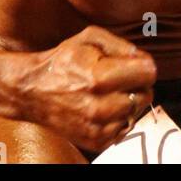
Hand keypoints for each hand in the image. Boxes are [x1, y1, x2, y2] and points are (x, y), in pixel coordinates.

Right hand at [14, 26, 155, 153]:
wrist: (33, 91)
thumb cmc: (62, 62)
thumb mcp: (89, 39)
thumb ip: (121, 45)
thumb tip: (143, 58)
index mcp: (99, 78)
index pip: (148, 73)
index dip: (143, 64)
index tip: (134, 63)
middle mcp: (100, 107)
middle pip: (146, 94)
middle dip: (137, 83)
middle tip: (118, 77)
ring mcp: (98, 128)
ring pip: (137, 112)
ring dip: (129, 101)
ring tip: (109, 92)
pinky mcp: (97, 142)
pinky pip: (126, 127)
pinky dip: (119, 117)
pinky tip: (104, 106)